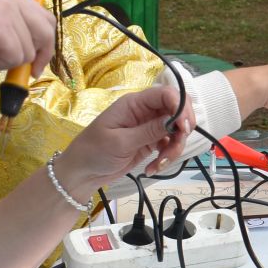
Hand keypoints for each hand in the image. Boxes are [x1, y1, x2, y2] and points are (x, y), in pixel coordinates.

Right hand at [0, 0, 55, 82]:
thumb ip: (8, 26)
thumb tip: (37, 50)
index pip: (41, 14)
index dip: (43, 42)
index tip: (36, 63)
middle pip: (46, 27)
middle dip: (39, 54)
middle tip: (24, 73)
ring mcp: (0, 4)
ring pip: (29, 47)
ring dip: (6, 60)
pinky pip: (16, 56)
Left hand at [55, 84, 196, 193]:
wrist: (82, 173)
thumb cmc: (94, 151)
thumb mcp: (120, 142)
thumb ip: (149, 131)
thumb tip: (174, 120)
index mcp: (134, 104)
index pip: (165, 94)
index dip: (180, 106)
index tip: (184, 127)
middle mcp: (144, 112)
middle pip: (176, 111)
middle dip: (182, 129)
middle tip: (178, 145)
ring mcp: (148, 127)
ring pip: (175, 131)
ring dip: (174, 148)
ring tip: (160, 164)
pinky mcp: (150, 142)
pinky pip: (168, 145)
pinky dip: (166, 158)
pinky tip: (153, 168)